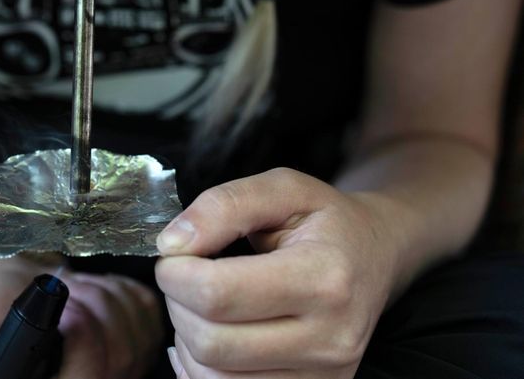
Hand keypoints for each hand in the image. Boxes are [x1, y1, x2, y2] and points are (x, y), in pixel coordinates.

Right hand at [0, 257, 162, 378]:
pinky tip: (91, 290)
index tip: (64, 308)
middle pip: (118, 357)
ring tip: (70, 292)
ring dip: (100, 295)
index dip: (83, 341)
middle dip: (89, 309)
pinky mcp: (142, 338)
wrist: (9, 287)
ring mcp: (124, 368)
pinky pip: (146, 312)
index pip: (91, 376)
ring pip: (134, 332)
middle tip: (62, 292)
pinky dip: (118, 288)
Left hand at [155, 168, 403, 378]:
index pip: (217, 294)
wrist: (376, 256)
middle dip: (177, 305)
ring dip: (188, 339)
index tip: (172, 256)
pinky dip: (202, 368)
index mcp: (324, 277)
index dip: (175, 274)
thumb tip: (172, 244)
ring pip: (213, 377)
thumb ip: (224, 205)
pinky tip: (212, 333)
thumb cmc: (326, 220)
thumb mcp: (283, 188)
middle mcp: (330, 337)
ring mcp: (324, 374)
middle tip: (186, 277)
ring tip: (204, 304)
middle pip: (211, 343)